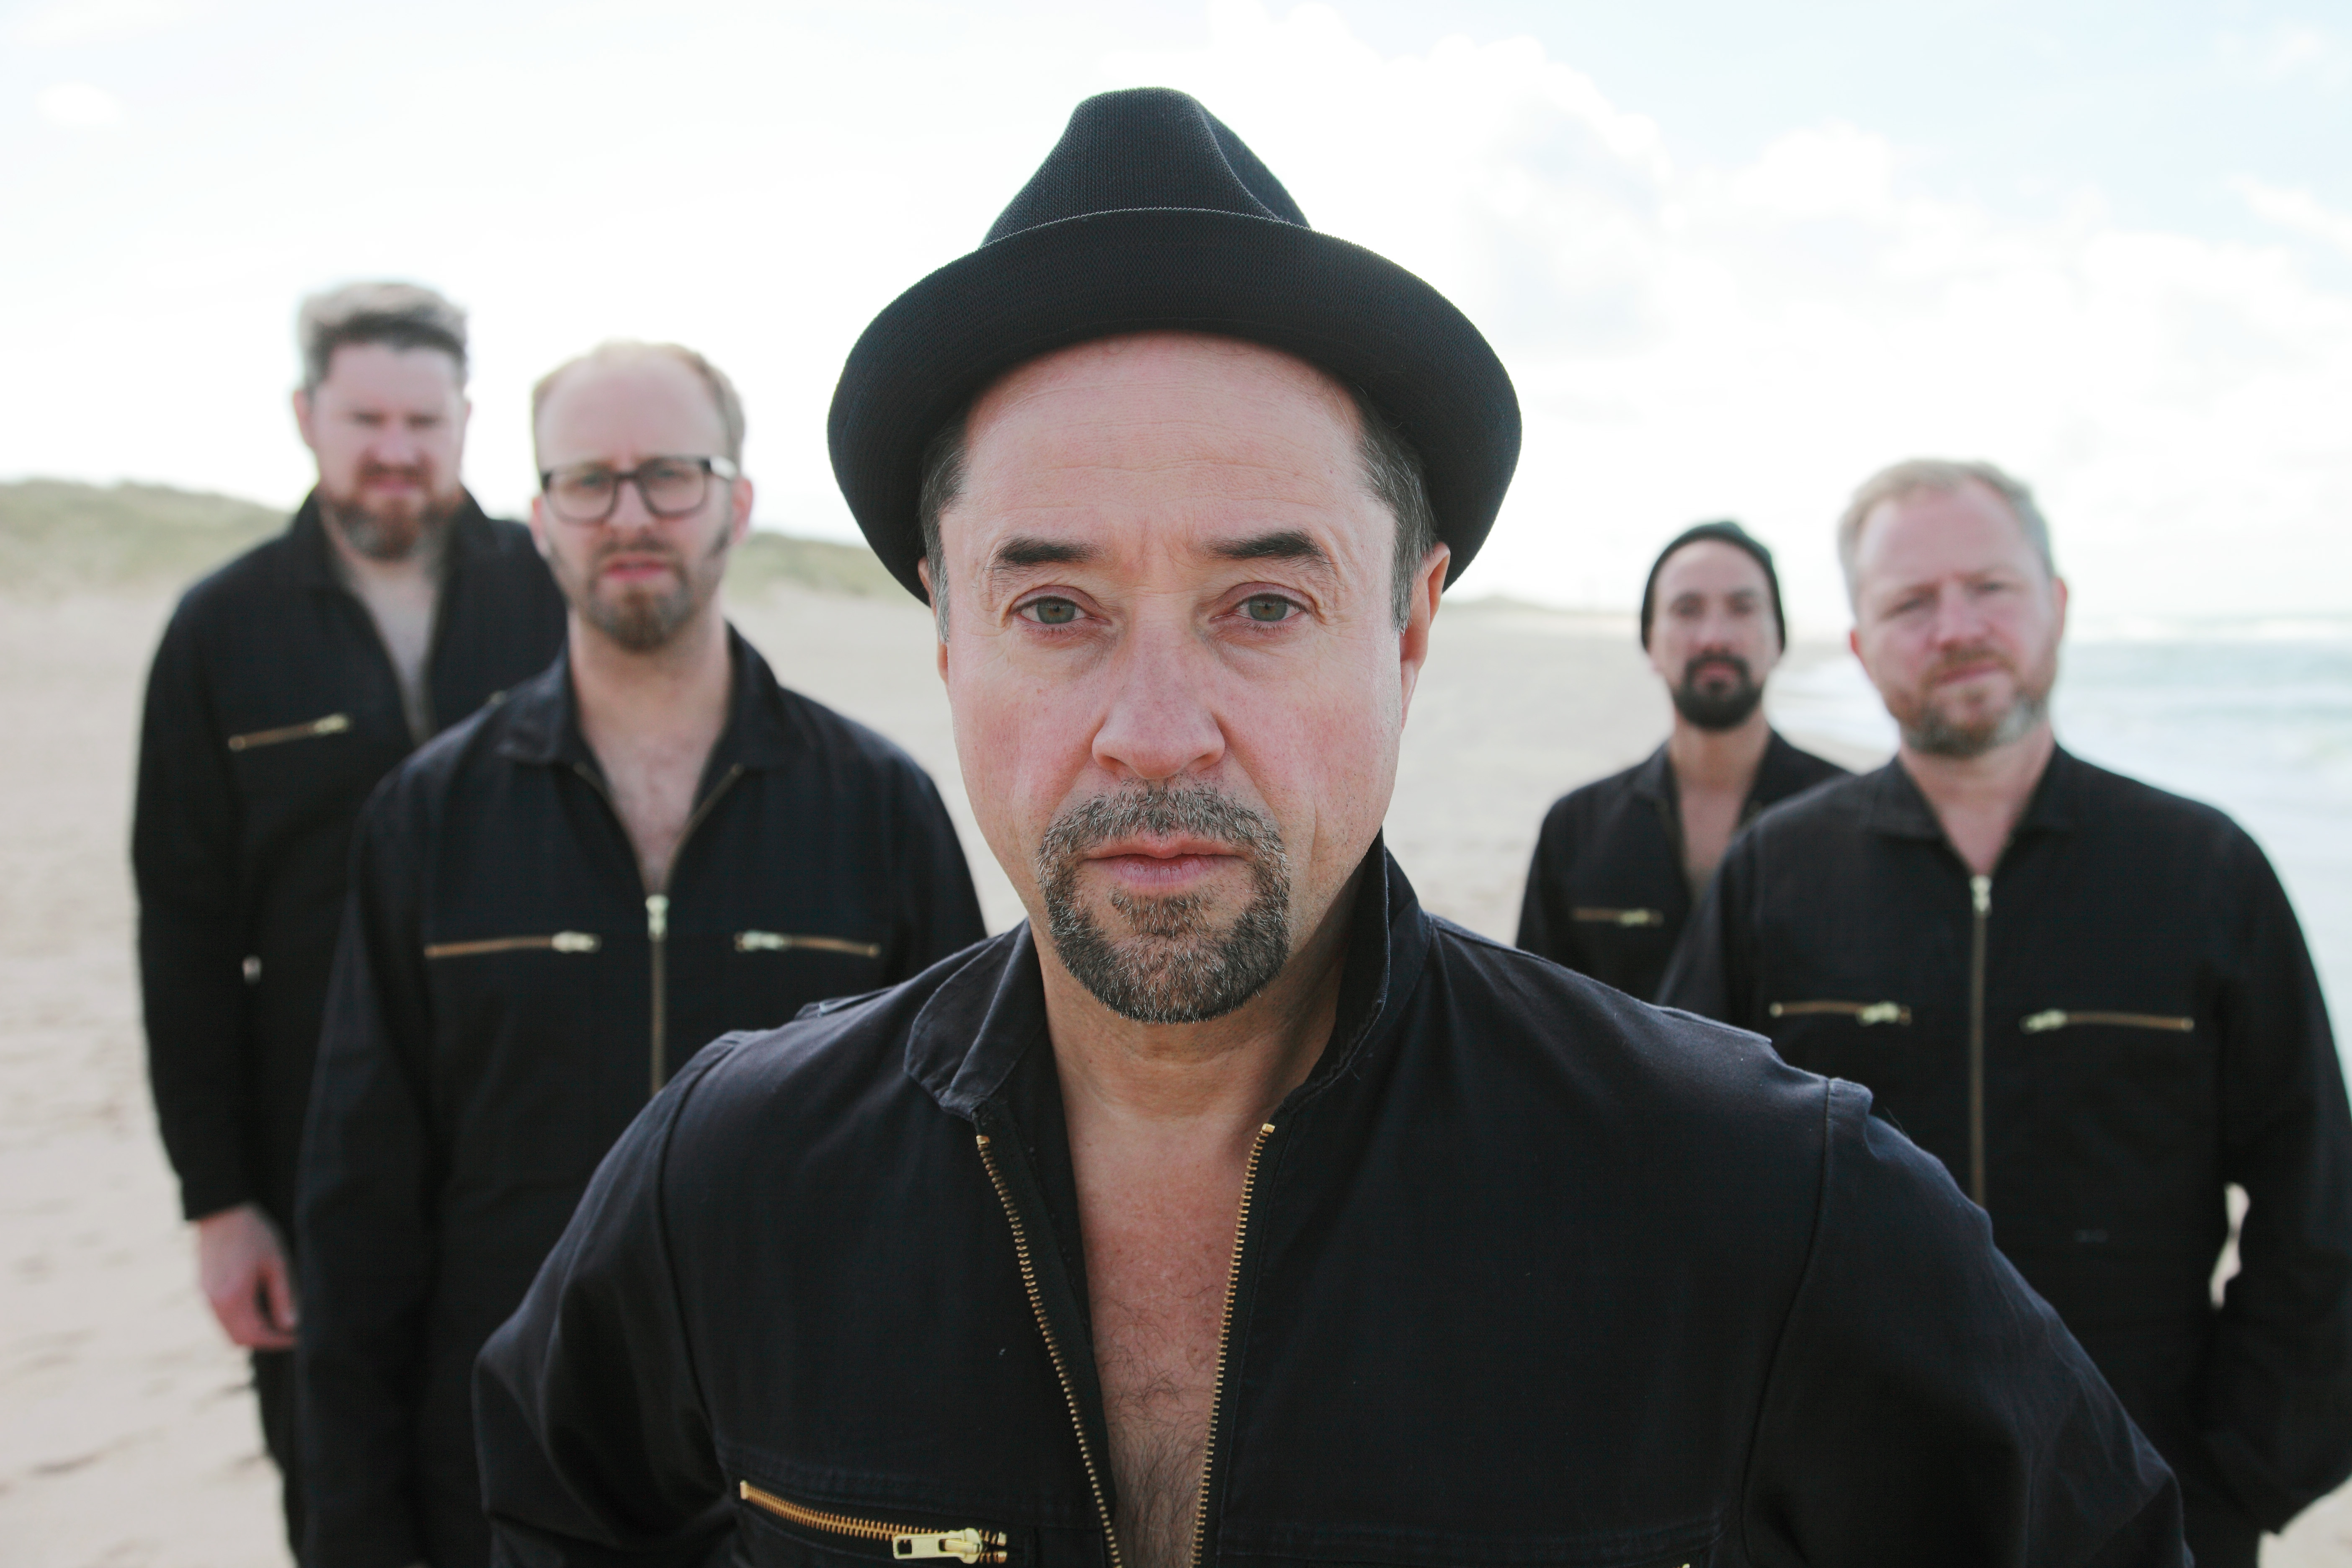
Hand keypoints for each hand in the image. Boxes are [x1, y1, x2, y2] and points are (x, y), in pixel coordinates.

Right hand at [194, 1203, 298, 1349]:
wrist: (222, 1211)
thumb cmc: (254, 1234)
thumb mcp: (277, 1263)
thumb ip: (283, 1296)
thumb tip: (292, 1325)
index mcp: (233, 1298)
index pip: (255, 1335)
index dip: (278, 1341)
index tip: (298, 1339)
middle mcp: (214, 1303)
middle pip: (238, 1339)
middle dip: (265, 1341)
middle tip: (289, 1333)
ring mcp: (205, 1297)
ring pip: (228, 1331)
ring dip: (252, 1332)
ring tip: (278, 1321)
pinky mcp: (203, 1290)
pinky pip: (221, 1318)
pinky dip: (240, 1321)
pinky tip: (259, 1308)